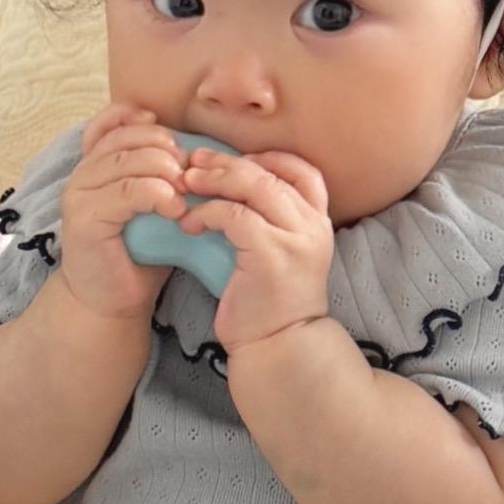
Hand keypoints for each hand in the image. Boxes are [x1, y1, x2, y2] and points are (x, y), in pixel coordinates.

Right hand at [55, 101, 183, 323]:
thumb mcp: (153, 206)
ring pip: (129, 162)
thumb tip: (198, 149)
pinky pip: (129, 191)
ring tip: (187, 192)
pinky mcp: (84, 218)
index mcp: (94, 166)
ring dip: (167, 172)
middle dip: (167, 149)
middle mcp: (81, 175)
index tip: (174, 138)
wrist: (110, 301)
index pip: (111, 122)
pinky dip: (159, 195)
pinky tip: (175, 210)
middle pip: (127, 139)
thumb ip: (161, 175)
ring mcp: (79, 194)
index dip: (141, 120)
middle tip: (193, 173)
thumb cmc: (138, 254)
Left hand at [177, 146, 334, 352]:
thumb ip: (267, 219)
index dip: (265, 157)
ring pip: (253, 185)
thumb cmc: (268, 301)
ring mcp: (296, 239)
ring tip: (185, 184)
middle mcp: (313, 225)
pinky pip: (235, 215)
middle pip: (270, 171)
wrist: (277, 346)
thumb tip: (227, 182)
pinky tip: (189, 224)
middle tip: (192, 163)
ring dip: (213, 180)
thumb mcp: (277, 252)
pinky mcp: (271, 254)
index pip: (302, 169)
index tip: (230, 160)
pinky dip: (207, 212)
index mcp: (317, 221)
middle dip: (226, 162)